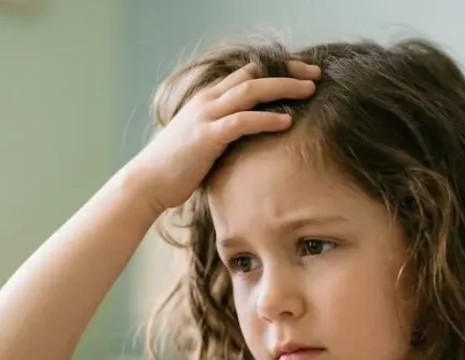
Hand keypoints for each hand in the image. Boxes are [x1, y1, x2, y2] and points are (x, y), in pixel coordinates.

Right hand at [124, 60, 320, 213]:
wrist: (148, 182)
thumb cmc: (178, 167)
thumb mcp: (206, 140)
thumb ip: (227, 131)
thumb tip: (255, 139)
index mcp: (209, 99)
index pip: (248, 73)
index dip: (278, 71)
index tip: (304, 74)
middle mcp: (208, 101)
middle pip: (255, 75)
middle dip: (288, 73)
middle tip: (316, 75)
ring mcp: (206, 117)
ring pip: (251, 91)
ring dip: (283, 88)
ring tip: (310, 90)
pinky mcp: (206, 137)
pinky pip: (241, 122)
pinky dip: (265, 119)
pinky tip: (287, 121)